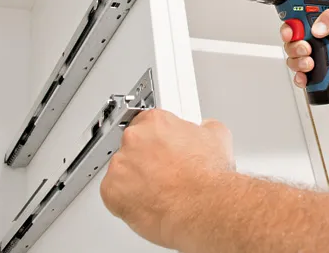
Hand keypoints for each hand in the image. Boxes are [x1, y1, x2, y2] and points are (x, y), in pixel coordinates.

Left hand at [100, 109, 234, 249]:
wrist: (203, 207)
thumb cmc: (209, 177)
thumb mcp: (217, 136)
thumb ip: (203, 127)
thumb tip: (204, 129)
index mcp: (156, 121)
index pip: (148, 122)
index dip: (158, 138)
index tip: (163, 147)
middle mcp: (134, 138)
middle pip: (133, 145)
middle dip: (147, 158)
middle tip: (166, 171)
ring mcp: (120, 164)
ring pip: (122, 170)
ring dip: (136, 179)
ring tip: (160, 191)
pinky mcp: (111, 191)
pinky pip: (113, 193)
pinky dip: (127, 199)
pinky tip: (148, 201)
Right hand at [281, 8, 328, 87]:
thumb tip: (318, 28)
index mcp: (313, 23)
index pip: (292, 23)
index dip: (287, 28)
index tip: (291, 33)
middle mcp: (309, 39)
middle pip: (289, 43)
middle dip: (294, 47)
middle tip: (307, 48)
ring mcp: (311, 55)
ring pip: (292, 60)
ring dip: (298, 62)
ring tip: (310, 62)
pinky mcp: (315, 71)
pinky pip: (300, 76)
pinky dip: (299, 78)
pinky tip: (305, 76)